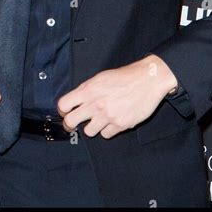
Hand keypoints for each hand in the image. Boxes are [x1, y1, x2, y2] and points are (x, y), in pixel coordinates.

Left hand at [57, 54, 176, 139]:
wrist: (148, 80)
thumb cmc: (125, 76)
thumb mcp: (101, 77)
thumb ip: (87, 89)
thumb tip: (76, 101)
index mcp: (89, 89)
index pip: (64, 105)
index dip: (64, 110)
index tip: (66, 111)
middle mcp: (95, 104)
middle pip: (70, 122)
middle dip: (70, 123)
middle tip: (75, 122)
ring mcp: (107, 116)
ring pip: (88, 132)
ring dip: (93, 126)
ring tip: (100, 119)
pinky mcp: (120, 125)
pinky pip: (106, 134)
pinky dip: (108, 129)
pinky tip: (113, 120)